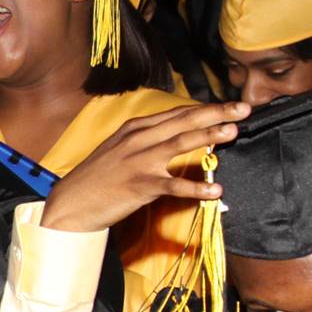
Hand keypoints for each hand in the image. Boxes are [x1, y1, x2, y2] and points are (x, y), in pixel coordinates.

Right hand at [39, 101, 246, 233]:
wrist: (68, 204)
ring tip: (233, 132)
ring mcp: (138, 162)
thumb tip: (175, 137)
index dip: (205, 108)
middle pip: (183, 121)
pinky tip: (215, 190)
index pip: (176, 114)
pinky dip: (195, 188)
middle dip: (215, 113)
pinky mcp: (139, 186)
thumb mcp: (116, 150)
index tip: (229, 106)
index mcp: (133, 129)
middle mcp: (137, 140)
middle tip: (243, 109)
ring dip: (209, 136)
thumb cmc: (95, 180)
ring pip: (180, 143)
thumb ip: (144, 141)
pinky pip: (173, 186)